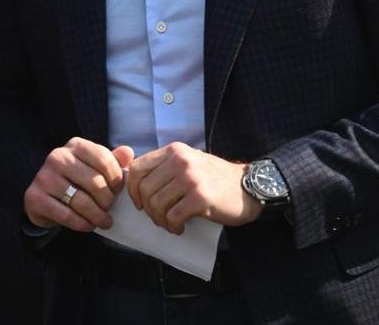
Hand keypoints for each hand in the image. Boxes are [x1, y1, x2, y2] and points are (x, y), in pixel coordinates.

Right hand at [23, 137, 133, 231]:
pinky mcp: (35, 197)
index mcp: (75, 145)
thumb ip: (112, 160)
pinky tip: (89, 226)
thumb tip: (128, 153)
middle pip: (94, 181)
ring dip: (97, 215)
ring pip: (81, 201)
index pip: (103, 158)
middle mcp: (58, 157)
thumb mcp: (93, 166)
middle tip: (110, 208)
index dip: (116, 177)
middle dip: (107, 200)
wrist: (43, 198)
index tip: (119, 191)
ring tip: (105, 221)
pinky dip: (82, 224)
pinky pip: (66, 215)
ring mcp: (44, 176)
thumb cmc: (75, 180)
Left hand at [127, 142, 261, 234]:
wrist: (246, 187)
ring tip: (170, 223)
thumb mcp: (189, 162)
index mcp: (174, 151)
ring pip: (156, 204)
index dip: (132, 189)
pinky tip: (180, 227)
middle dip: (148, 209)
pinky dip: (173, 227)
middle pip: (144, 189)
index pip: (137, 168)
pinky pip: (172, 217)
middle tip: (159, 217)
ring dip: (160, 220)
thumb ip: (166, 167)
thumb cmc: (215, 178)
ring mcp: (190, 178)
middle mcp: (180, 160)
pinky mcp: (200, 197)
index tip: (139, 203)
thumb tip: (136, 183)